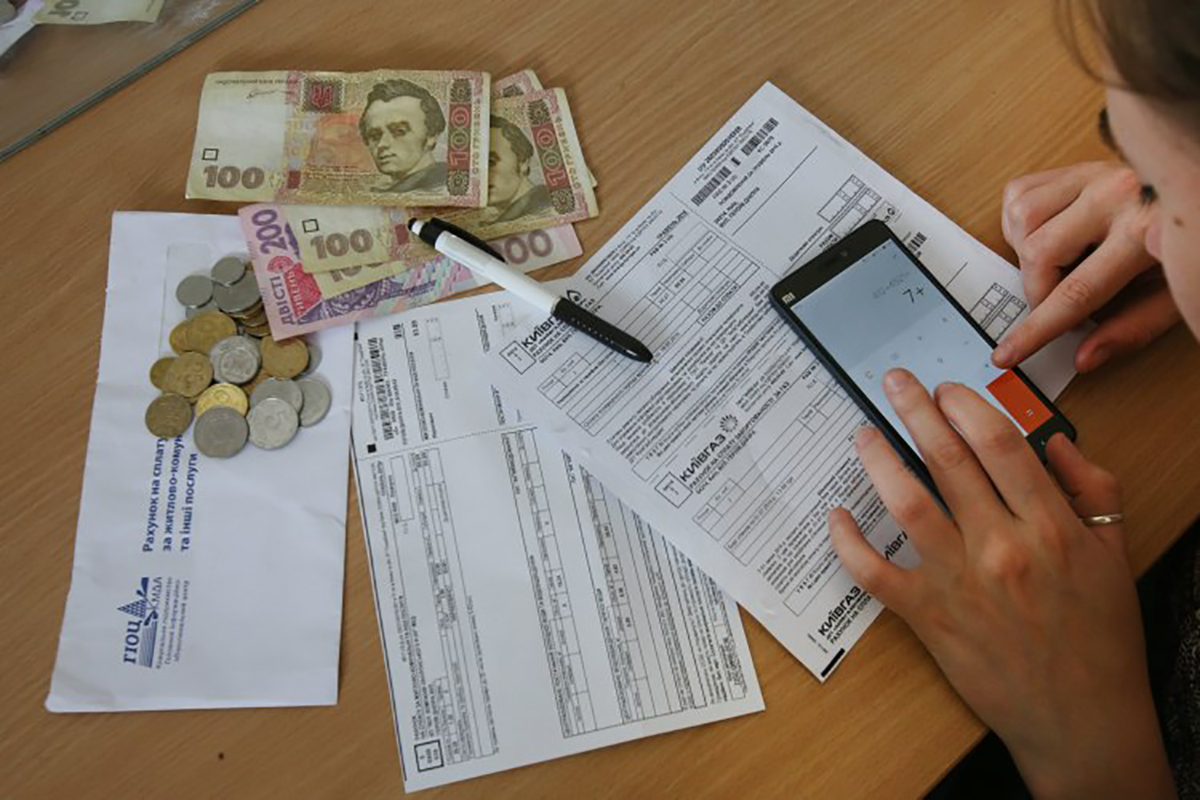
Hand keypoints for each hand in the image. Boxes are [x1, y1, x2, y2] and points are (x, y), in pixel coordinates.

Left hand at [829, 369, 1173, 798]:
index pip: (999, 444)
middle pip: (947, 460)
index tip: (945, 388)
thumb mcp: (1115, 552)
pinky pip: (874, 571)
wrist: (1082, 717)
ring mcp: (958, 581)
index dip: (966, 405)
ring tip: (863, 432)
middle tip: (894, 382)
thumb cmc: (1100, 635)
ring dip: (878, 460)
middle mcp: (1000, 546)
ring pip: (905, 502)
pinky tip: (837, 513)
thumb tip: (1053, 440)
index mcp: (1049, 525)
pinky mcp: (927, 616)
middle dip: (915, 411)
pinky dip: (848, 541)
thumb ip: (1091, 488)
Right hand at [993, 161, 1180, 372]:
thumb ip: (1131, 328)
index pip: (1077, 291)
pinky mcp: (1074, 167)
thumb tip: (1084, 357)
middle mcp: (1113, 195)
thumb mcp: (1172, 294)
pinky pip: (1019, 194)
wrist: (1197, 193)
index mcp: (1142, 231)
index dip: (1038, 329)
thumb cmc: (1184, 244)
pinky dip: (1020, 223)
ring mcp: (1091, 175)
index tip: (1010, 353)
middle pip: (1039, 253)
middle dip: (1036, 290)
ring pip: (1022, 220)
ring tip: (1054, 262)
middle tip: (1051, 300)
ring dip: (1025, 251)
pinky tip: (1047, 234)